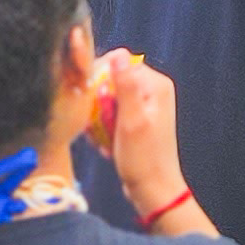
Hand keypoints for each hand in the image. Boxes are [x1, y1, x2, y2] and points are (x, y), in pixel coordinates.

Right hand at [91, 50, 191, 217]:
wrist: (153, 189)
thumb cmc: (143, 159)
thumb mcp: (131, 121)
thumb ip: (125, 87)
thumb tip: (118, 54)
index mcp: (155, 85)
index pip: (120, 62)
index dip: (99, 78)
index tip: (88, 99)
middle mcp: (153, 90)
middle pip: (112, 81)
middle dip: (99, 103)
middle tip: (97, 127)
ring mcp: (145, 105)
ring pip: (109, 100)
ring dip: (100, 119)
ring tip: (103, 139)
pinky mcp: (137, 120)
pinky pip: (112, 114)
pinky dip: (105, 128)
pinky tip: (107, 145)